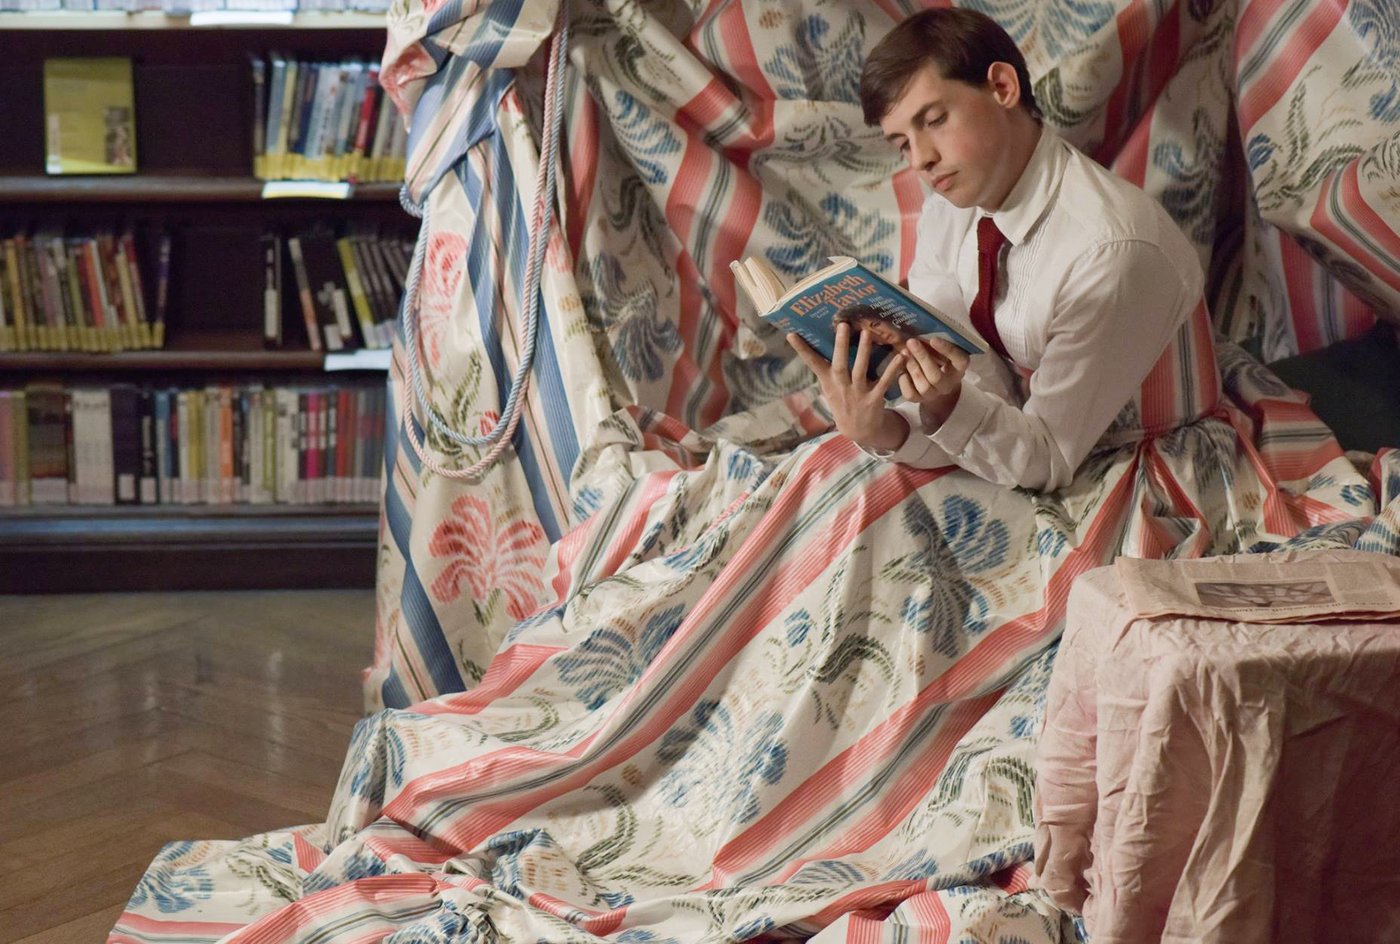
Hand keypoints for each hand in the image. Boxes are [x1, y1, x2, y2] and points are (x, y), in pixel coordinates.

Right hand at [787, 323, 908, 451]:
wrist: (859, 431)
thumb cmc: (844, 402)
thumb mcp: (830, 388)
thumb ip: (826, 369)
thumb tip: (818, 345)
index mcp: (828, 382)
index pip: (813, 363)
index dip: (802, 350)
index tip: (791, 334)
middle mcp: (841, 387)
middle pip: (839, 364)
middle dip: (840, 345)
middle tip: (843, 325)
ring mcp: (858, 394)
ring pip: (860, 370)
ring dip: (864, 352)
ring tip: (868, 333)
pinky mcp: (874, 399)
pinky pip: (884, 382)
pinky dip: (892, 369)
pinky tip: (900, 356)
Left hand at [898, 337, 969, 430]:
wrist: (934, 383)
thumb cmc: (938, 360)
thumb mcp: (942, 351)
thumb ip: (936, 343)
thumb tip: (919, 324)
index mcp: (959, 369)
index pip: (960, 360)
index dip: (947, 350)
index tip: (934, 339)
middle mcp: (948, 384)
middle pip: (936, 376)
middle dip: (922, 357)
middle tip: (911, 342)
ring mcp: (934, 394)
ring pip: (924, 386)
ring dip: (912, 368)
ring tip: (904, 352)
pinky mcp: (919, 400)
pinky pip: (910, 394)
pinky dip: (904, 381)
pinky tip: (901, 369)